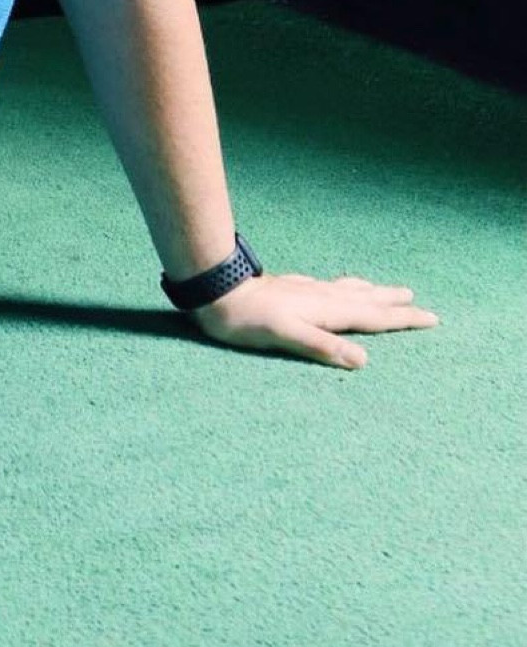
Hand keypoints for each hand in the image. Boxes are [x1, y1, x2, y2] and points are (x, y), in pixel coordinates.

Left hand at [193, 271, 439, 369]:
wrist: (215, 290)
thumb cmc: (247, 320)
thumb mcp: (285, 336)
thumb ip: (322, 347)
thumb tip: (363, 361)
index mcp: (327, 311)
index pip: (373, 317)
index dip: (402, 319)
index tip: (432, 318)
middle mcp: (322, 297)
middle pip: (366, 299)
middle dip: (393, 302)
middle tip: (417, 300)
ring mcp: (307, 290)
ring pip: (349, 289)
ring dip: (372, 291)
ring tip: (387, 289)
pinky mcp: (292, 288)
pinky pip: (329, 286)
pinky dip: (344, 287)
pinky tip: (336, 285)